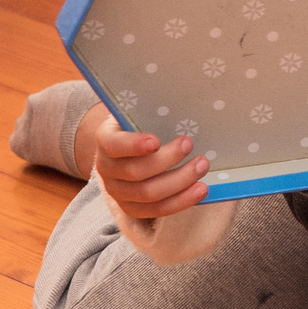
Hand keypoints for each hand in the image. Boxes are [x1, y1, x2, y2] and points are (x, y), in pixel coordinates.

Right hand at [89, 113, 211, 219]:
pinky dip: (181, 201)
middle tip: (190, 144)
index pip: (114, 144)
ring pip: (149, 194)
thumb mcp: (139, 112)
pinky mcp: (132, 208)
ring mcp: (117, 192)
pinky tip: (200, 189)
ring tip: (202, 166)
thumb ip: (152, 109)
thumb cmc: (140, 125)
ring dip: (180, 181)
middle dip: (167, 160)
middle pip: (136, 172)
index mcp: (105, 140)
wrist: (128, 149)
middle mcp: (106, 169)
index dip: (134, 145)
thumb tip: (181, 97)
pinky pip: (157, 211)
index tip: (156, 141)